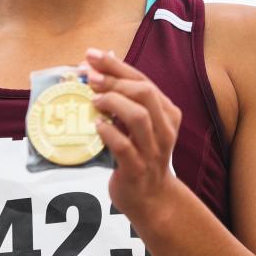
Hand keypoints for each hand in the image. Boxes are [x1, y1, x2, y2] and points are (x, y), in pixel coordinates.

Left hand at [79, 47, 183, 219]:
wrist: (151, 199)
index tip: (91, 55)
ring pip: (139, 117)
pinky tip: (97, 126)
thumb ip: (125, 99)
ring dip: (113, 102)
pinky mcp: (137, 170)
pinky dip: (108, 132)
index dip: (116, 65)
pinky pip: (124, 147)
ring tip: (94, 100)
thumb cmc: (140, 154)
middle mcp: (164, 129)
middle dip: (114, 80)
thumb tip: (97, 68)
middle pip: (144, 93)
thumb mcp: (140, 125)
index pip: (142, 80)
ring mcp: (152, 150)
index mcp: (167, 112)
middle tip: (88, 76)